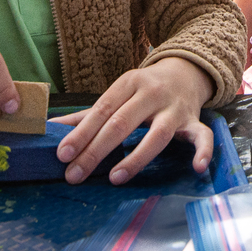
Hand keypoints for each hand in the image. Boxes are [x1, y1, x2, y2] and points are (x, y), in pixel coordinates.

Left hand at [53, 56, 214, 185]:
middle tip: (75, 175)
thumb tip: (49, 129)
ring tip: (115, 178)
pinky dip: (202, 151)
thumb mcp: (116, 95)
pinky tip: (197, 168)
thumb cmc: (143, 90)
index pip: (102, 110)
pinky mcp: (194, 121)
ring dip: (136, 157)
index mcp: (129, 84)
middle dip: (96, 150)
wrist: (186, 72)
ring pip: (157, 134)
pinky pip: (202, 136)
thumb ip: (85, 116)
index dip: (82, 133)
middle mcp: (151, 94)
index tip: (62, 155)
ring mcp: (174, 109)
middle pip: (122, 123)